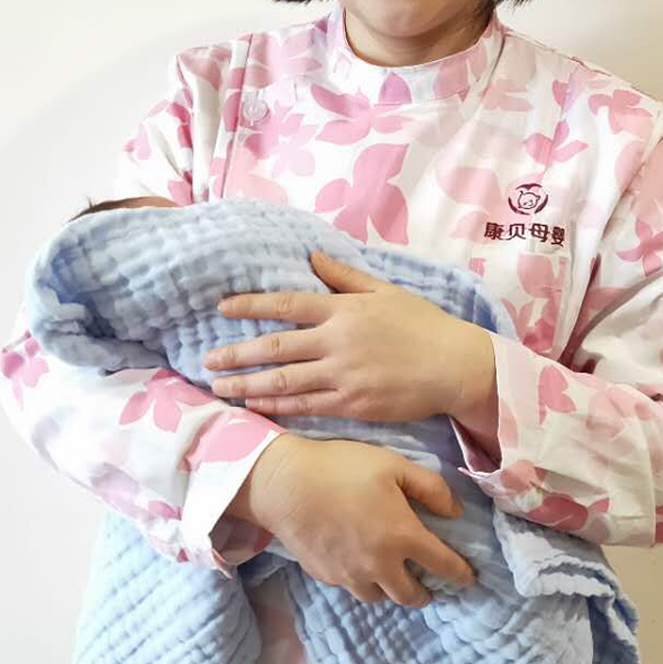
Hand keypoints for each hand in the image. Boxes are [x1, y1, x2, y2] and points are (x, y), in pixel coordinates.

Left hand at [204, 251, 475, 421]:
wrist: (455, 367)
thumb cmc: (424, 326)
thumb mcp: (386, 291)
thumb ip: (345, 276)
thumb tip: (313, 256)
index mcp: (344, 310)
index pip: (287, 304)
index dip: (251, 305)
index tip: (221, 308)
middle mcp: (337, 342)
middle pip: (275, 348)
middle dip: (236, 355)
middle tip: (207, 362)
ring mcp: (343, 376)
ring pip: (284, 382)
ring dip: (247, 385)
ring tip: (220, 388)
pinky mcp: (353, 405)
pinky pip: (306, 407)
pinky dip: (277, 406)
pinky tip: (256, 406)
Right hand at [224, 435, 476, 607]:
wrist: (285, 484)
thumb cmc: (342, 468)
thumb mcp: (394, 465)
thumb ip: (431, 488)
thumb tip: (455, 511)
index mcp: (403, 538)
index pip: (443, 566)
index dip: (460, 574)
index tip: (469, 579)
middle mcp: (379, 565)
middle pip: (409, 596)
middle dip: (424, 594)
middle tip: (429, 588)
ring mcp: (349, 575)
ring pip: (378, 597)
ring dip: (391, 591)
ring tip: (392, 578)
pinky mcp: (325, 575)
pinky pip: (351, 587)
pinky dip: (362, 582)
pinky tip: (359, 565)